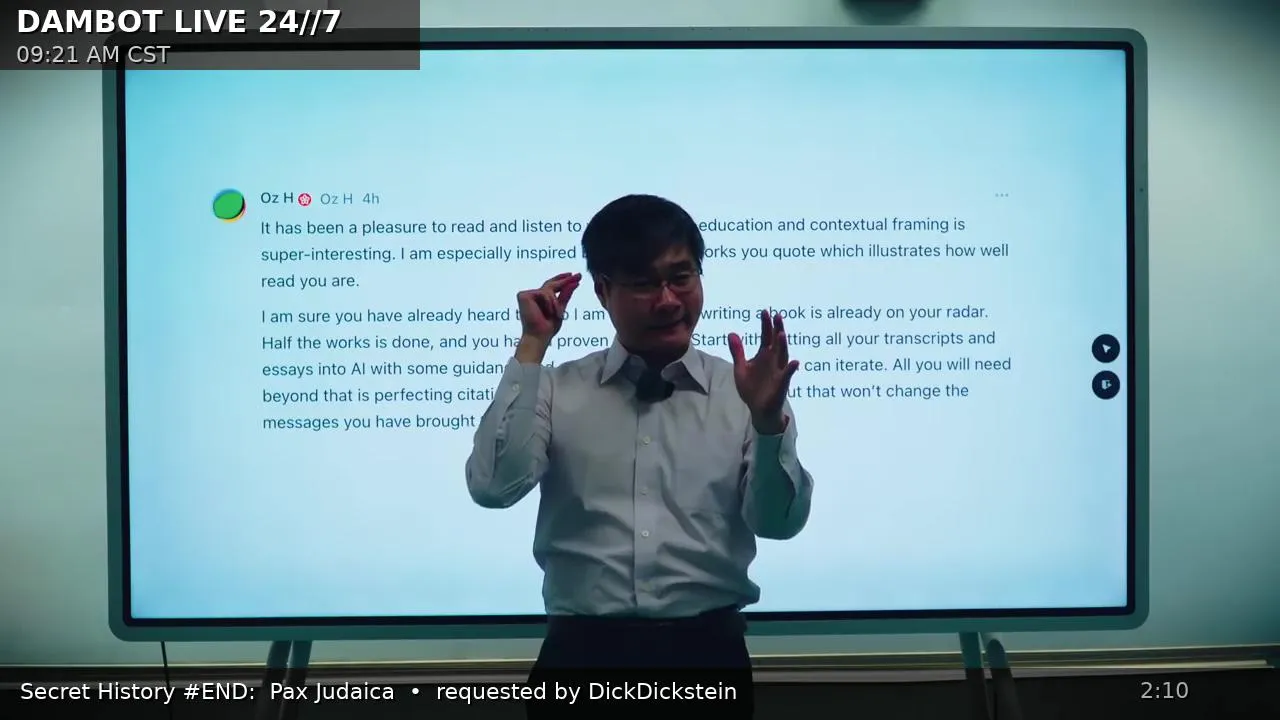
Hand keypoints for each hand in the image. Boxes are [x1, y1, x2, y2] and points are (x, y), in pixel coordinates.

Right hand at [516, 272, 580, 343]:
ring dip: (555, 303)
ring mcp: (527, 295)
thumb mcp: (561, 309)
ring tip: (556, 315)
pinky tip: (547, 312)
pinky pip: (543, 293)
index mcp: (540, 300)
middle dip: (565, 280)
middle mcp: (533, 296)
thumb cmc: (548, 328)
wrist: (539, 336)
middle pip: (550, 284)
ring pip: (549, 289)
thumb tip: (575, 283)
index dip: (563, 280)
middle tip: (578, 276)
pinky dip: (549, 303)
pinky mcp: (523, 295)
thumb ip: (566, 295)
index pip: (552, 286)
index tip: (575, 275)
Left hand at [728, 310, 799, 433]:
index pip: (766, 336)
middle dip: (777, 329)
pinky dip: (791, 369)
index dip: (766, 324)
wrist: (758, 409)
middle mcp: (773, 360)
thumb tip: (732, 333)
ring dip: (783, 345)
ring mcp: (779, 371)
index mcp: (763, 355)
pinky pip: (787, 376)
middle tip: (777, 316)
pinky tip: (795, 362)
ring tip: (781, 334)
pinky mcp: (781, 385)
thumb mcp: (741, 368)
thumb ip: (737, 352)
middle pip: (776, 342)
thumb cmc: (751, 388)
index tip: (765, 312)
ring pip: (783, 356)